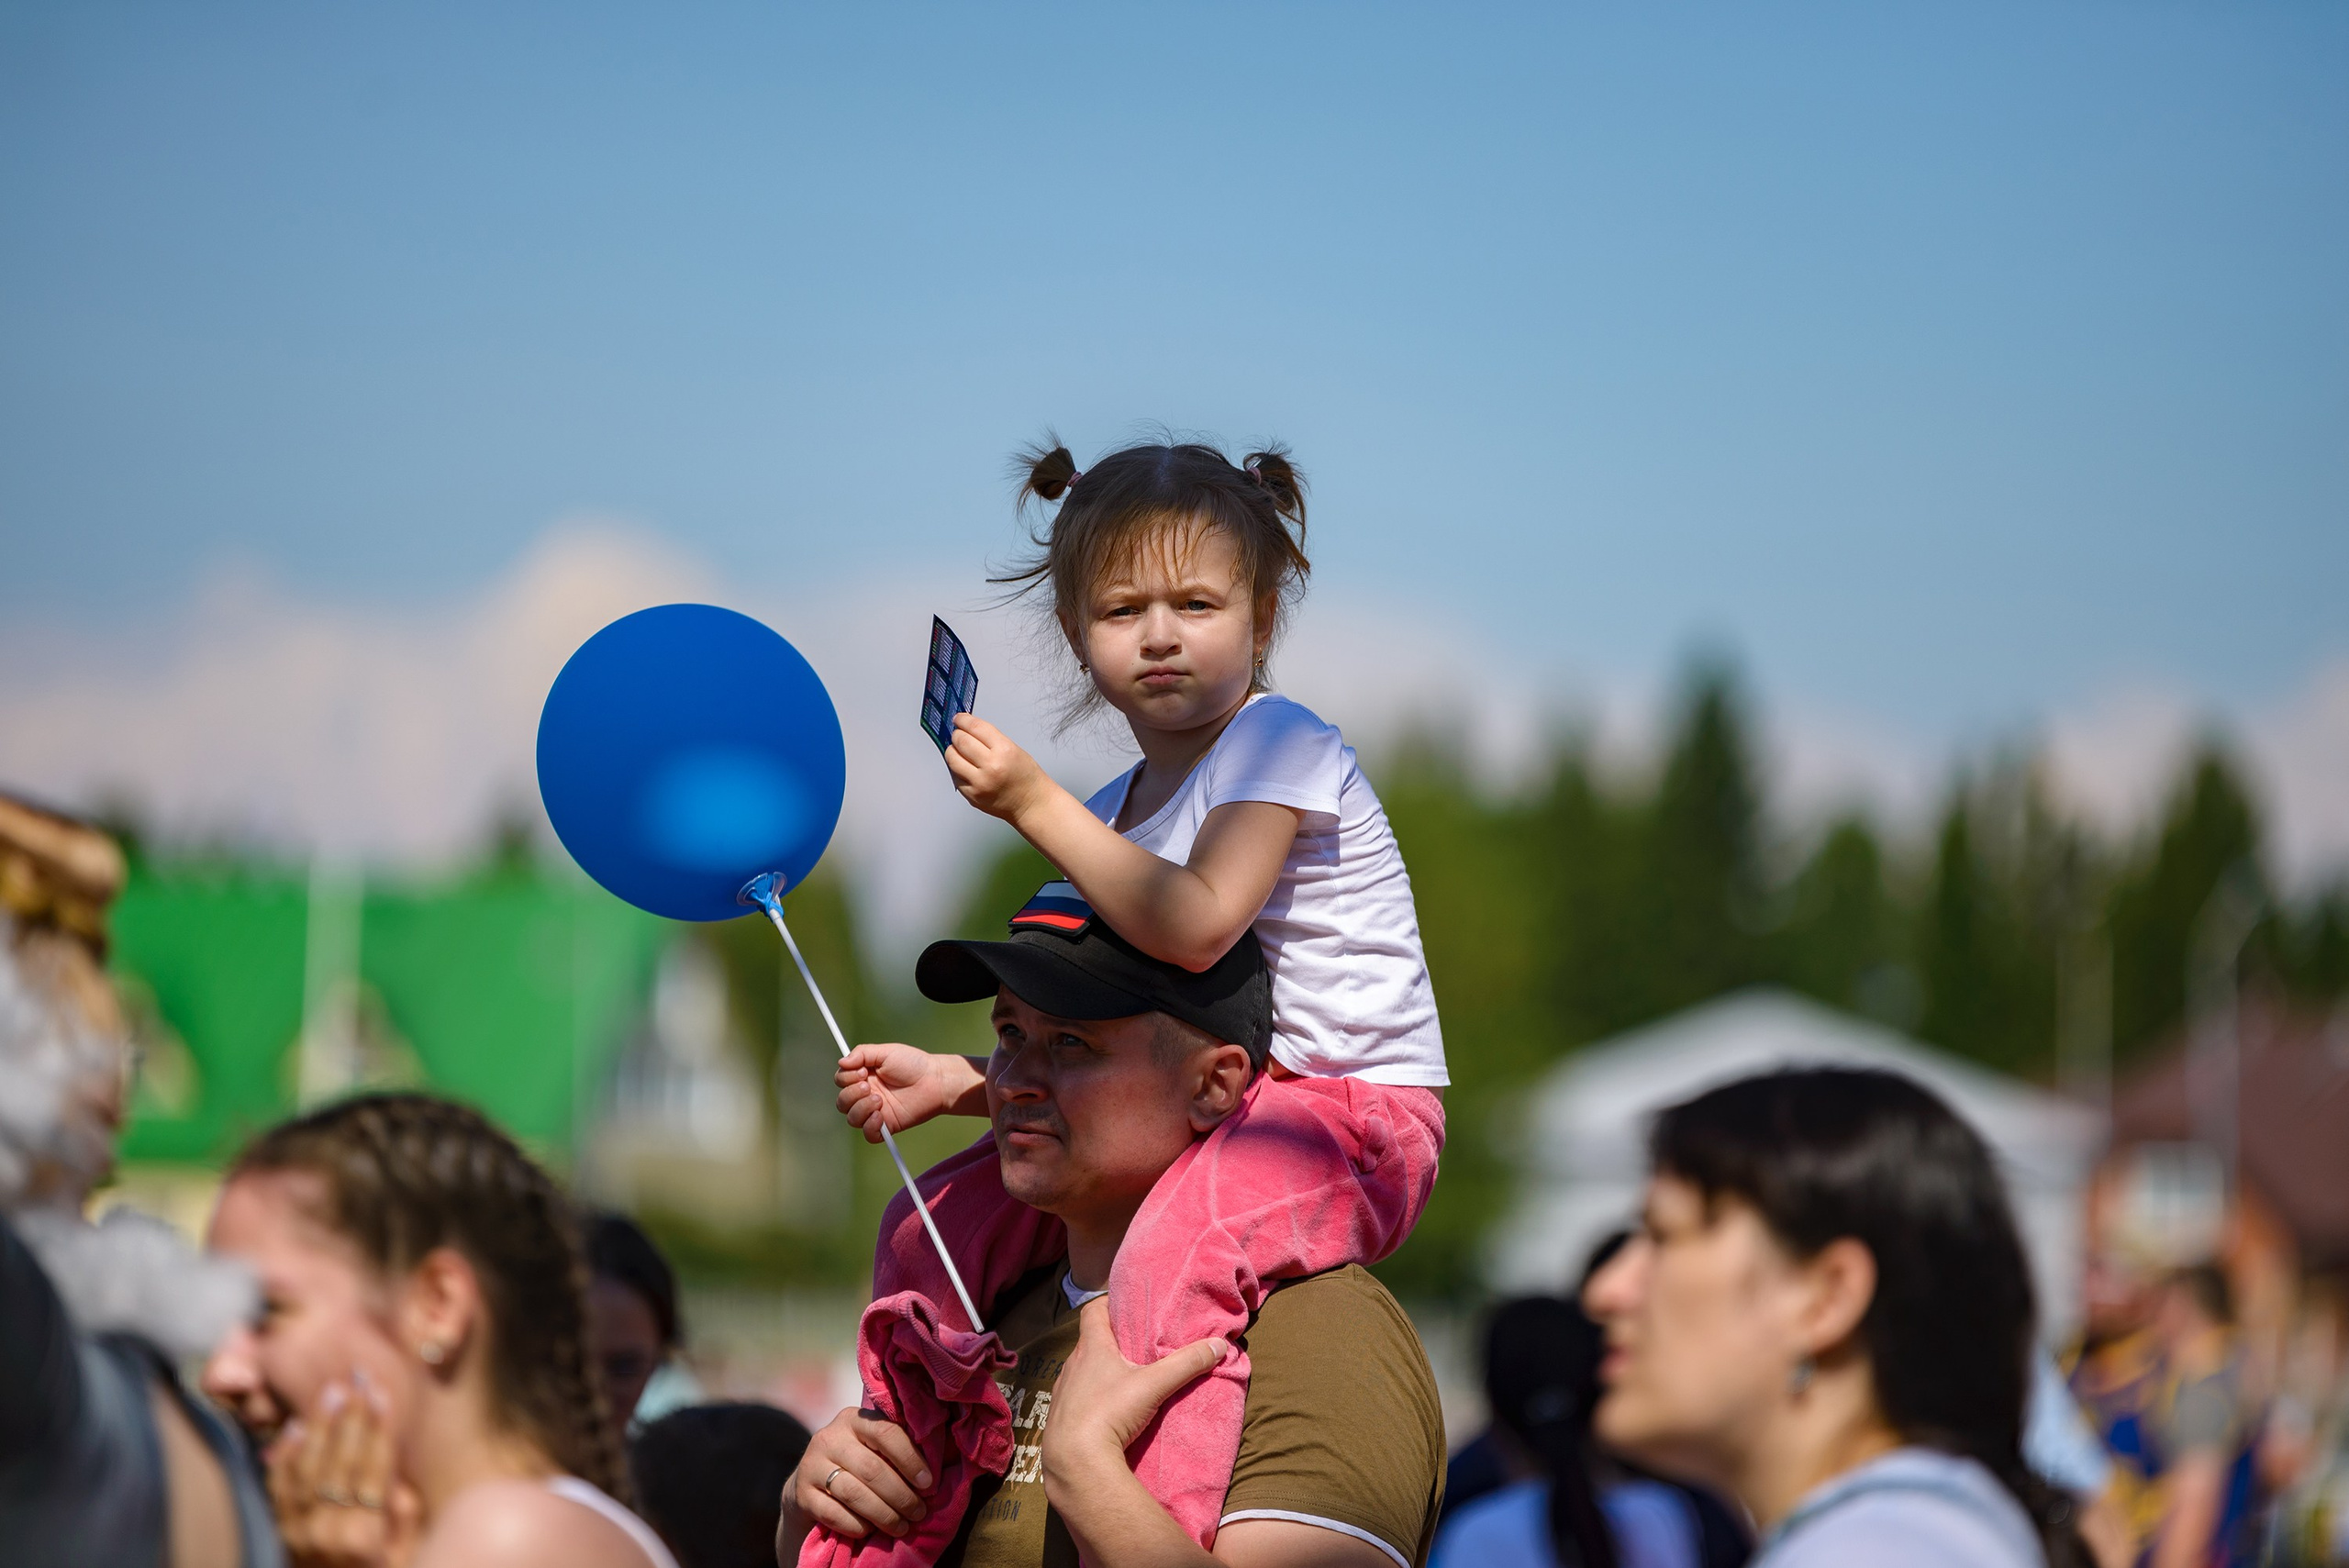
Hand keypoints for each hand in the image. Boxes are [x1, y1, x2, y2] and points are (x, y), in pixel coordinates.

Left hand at [266, 1371, 422, 1567]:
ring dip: (318, 1427)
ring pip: (307, 1469)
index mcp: (365, 1537)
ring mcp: (300, 1534)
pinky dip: (285, 1456)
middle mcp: (329, 1532)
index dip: (379, 1429)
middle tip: (357, 1380)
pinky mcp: (282, 1535)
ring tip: (330, 1393)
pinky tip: (292, 1430)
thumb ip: (404, 1514)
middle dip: (351, 1417)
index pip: (374, 1469)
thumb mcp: (409, 1553)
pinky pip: (280, 1489)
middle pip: (340, 1462)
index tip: (383, 1395)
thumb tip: (393, 1477)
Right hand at [779, 1406, 934, 1549]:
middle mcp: (829, 1437)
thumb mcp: (872, 1448)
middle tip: (919, 1513)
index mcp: (854, 1420)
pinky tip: (870, 1530)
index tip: (928, 1484)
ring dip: (884, 1515)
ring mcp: (811, 1465)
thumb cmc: (856, 1465)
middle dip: (901, 1496)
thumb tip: (934, 1473)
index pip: (886, 1433)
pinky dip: (857, 1525)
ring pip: (855, 1494)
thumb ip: (896, 1449)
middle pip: (872, 1469)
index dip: (911, 1459)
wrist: (808, 1485)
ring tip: (902, 1527)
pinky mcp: (801, 1494)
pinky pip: (834, 1514)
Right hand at [835, 1045, 977, 1142]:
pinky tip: (880, 1116)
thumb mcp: (886, 1052)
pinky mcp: (887, 1125)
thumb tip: (841, 1062)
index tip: (862, 1071)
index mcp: (864, 1077)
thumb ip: (862, 1053)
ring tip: (879, 1099)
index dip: (846, 1078)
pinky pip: (868, 1134)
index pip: (841, 1081)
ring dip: (861, 1108)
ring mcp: (876, 1111)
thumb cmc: (913, 1064)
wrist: (934, 1080)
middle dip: (851, 1094)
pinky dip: (869, 1126)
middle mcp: (866, 1095)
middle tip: (869, 1086)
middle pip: (842, 1102)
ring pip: (852, 1119)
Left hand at [944, 715, 1050, 823]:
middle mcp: (991, 766)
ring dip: (953, 751)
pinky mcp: (972, 795)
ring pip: (952, 758)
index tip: (959, 718)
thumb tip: (965, 729)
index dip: (963, 720)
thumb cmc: (1026, 776)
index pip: (975, 727)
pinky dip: (957, 769)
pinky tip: (965, 768)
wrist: (1031, 804)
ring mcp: (979, 783)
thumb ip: (989, 739)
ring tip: (960, 751)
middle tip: (959, 735)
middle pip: (960, 741)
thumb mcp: (1013, 749)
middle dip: (957, 735)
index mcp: (1004, 751)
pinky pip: (954, 776)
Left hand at [1041, 1299, 1225, 1494]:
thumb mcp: (1153, 1385)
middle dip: (1112, 1341)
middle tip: (1136, 1345)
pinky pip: (1076, 1397)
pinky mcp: (1059, 1416)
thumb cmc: (1110, 1412)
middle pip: (1090, 1341)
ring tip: (1124, 1379)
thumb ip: (1186, 1364)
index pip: (1093, 1310)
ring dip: (1100, 1371)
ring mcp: (1062, 1391)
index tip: (1127, 1306)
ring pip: (1082, 1370)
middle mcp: (1072, 1364)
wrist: (1075, 1462)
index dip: (1109, 1304)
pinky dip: (1091, 1397)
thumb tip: (1218, 1345)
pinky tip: (1107, 1411)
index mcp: (1091, 1347)